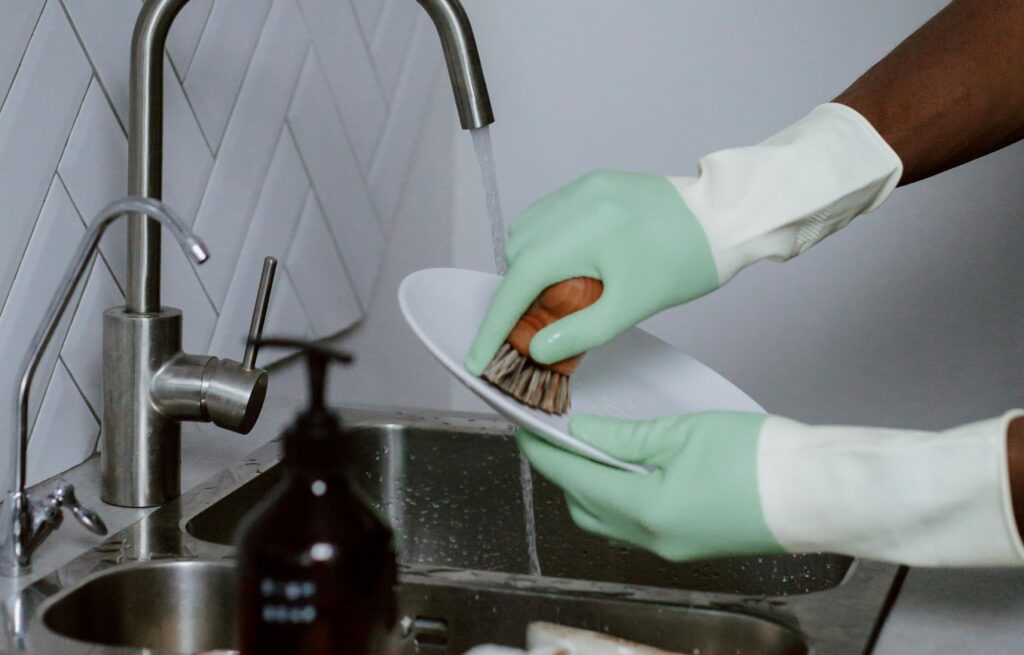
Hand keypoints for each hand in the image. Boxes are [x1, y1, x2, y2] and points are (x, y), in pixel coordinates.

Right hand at [466, 104, 902, 376]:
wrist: (727, 216)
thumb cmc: (685, 262)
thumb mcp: (633, 306)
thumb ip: (581, 331)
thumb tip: (536, 348)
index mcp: (580, 230)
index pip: (518, 282)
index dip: (494, 324)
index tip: (478, 359)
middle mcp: (573, 200)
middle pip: (518, 254)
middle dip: (517, 294)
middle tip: (539, 327)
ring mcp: (582, 187)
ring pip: (528, 231)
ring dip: (530, 266)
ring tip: (558, 295)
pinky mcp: (594, 184)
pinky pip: (550, 215)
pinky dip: (547, 244)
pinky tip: (571, 265)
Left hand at [518, 412, 782, 560]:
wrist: (820, 492)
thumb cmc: (761, 460)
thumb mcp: (682, 434)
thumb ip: (623, 438)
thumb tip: (582, 434)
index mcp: (646, 512)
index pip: (574, 480)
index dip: (544, 454)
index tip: (525, 431)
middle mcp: (655, 540)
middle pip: (585, 509)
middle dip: (563, 474)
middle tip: (555, 437)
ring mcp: (675, 548)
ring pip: (610, 522)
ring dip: (591, 488)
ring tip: (589, 449)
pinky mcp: (693, 545)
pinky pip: (638, 526)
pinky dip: (620, 499)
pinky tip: (628, 471)